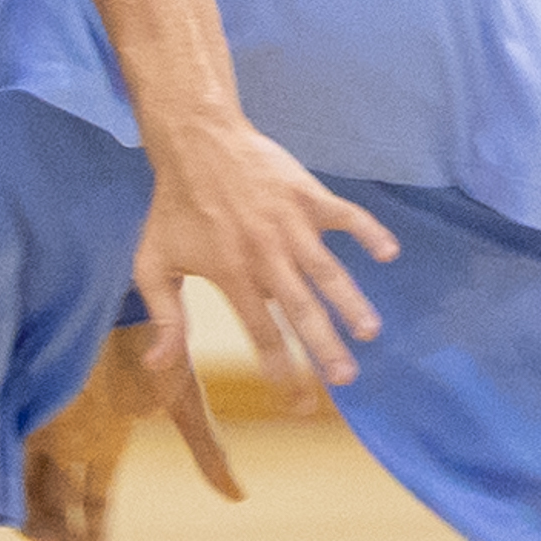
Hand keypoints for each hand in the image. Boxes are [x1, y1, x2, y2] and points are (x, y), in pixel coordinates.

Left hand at [21, 324, 243, 540]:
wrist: (120, 289)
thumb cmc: (153, 338)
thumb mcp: (183, 399)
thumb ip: (206, 449)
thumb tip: (238, 498)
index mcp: (103, 439)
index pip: (94, 503)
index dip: (92, 539)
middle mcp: (68, 438)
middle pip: (58, 503)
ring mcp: (42, 421)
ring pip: (30, 488)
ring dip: (38, 524)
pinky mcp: (21, 402)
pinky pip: (7, 457)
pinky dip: (11, 490)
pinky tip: (15, 513)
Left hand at [129, 113, 396, 408]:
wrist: (196, 142)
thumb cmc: (174, 206)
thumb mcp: (153, 263)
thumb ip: (164, 316)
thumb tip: (157, 365)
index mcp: (230, 273)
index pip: (261, 330)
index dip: (281, 366)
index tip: (299, 398)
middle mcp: (265, 253)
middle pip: (300, 308)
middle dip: (324, 346)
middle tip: (345, 378)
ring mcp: (290, 223)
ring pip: (327, 269)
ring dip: (350, 301)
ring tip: (370, 331)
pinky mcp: (307, 195)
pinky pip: (345, 215)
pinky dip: (368, 231)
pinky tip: (388, 253)